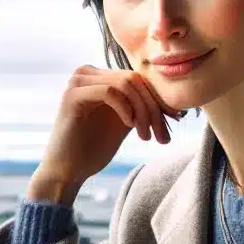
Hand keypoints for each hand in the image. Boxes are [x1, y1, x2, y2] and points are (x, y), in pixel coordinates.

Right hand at [29, 66, 183, 204]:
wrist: (67, 171)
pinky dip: (126, 109)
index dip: (160, 99)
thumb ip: (143, 108)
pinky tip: (130, 126)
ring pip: (126, 84)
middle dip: (154, 109)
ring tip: (145, 136)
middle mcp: (88, 73)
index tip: (176, 120)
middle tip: (163, 136)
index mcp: (101, 76)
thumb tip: (175, 106)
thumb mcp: (126, 123)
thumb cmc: (94, 148)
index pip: (139, 79)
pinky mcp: (73, 95)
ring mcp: (79, 81)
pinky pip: (110, 93)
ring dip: (143, 112)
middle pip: (135, 80)